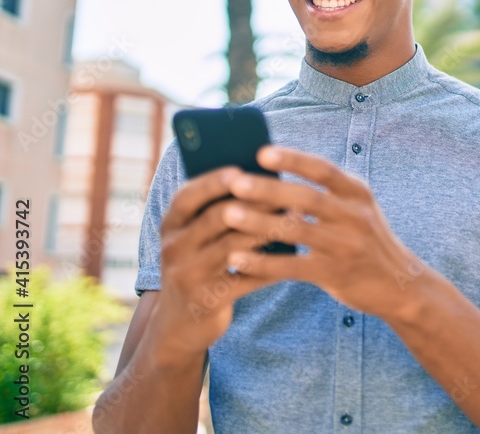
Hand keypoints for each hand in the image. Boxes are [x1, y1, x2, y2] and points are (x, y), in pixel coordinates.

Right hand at [152, 167, 280, 361]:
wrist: (180, 324)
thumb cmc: (200, 266)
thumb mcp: (196, 239)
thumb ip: (216, 212)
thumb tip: (261, 180)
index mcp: (170, 226)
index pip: (187, 196)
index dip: (213, 182)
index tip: (241, 169)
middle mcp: (172, 248)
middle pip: (216, 218)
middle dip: (254, 202)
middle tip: (286, 191)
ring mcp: (187, 276)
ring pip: (233, 247)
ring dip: (268, 231)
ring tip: (296, 219)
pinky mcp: (205, 301)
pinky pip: (245, 279)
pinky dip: (271, 266)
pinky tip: (295, 257)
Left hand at [221, 146, 424, 319]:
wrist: (399, 283)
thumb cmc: (365, 239)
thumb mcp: (356, 208)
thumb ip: (326, 192)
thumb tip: (275, 171)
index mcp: (358, 193)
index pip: (323, 170)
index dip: (293, 160)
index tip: (261, 153)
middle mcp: (355, 216)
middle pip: (307, 198)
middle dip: (269, 190)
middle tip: (234, 182)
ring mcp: (346, 246)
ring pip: (297, 231)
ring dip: (260, 223)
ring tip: (228, 215)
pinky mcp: (335, 274)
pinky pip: (293, 267)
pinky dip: (263, 262)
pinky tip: (237, 259)